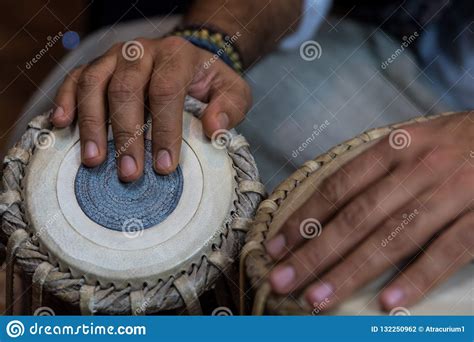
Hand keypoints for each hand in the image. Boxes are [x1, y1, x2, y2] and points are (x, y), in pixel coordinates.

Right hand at [51, 36, 250, 180]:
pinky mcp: (96, 65)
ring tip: (93, 161)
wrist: (186, 56)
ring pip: (94, 83)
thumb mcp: (231, 91)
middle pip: (126, 89)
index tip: (164, 166)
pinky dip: (65, 100)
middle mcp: (141, 52)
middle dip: (127, 135)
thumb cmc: (207, 80)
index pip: (166, 90)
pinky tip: (62, 125)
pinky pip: (74, 79)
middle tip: (129, 173)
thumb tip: (214, 128)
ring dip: (92, 124)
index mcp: (176, 56)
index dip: (164, 129)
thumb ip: (229, 107)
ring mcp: (114, 57)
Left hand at [265, 112, 472, 311]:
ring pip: (393, 237)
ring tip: (319, 298)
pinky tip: (388, 304)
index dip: (306, 218)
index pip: (338, 187)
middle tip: (282, 280)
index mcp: (395, 146)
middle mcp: (419, 168)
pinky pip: (447, 251)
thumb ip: (375, 169)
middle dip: (315, 252)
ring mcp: (453, 191)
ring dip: (352, 271)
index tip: (277, 246)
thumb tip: (327, 206)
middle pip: (357, 217)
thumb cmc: (456, 142)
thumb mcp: (413, 140)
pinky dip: (417, 278)